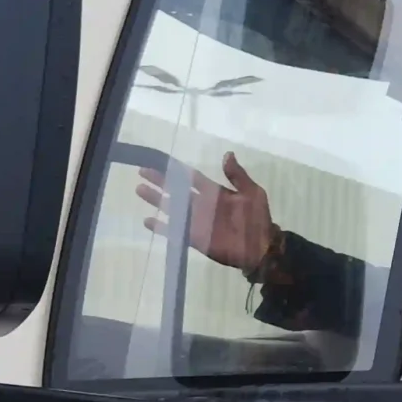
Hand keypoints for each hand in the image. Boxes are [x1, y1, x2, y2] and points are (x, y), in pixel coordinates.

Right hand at [135, 151, 275, 272]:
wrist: (261, 247)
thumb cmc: (258, 218)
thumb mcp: (252, 193)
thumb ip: (238, 176)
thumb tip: (227, 154)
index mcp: (215, 192)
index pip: (192, 178)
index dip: (177, 170)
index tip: (160, 161)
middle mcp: (202, 205)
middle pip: (177, 190)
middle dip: (160, 182)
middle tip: (142, 171)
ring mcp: (197, 221)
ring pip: (173, 208)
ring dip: (157, 200)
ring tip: (140, 190)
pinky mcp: (195, 238)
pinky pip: (175, 231)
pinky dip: (162, 226)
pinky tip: (147, 221)